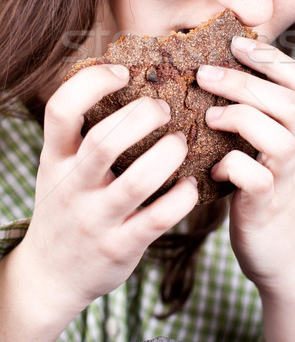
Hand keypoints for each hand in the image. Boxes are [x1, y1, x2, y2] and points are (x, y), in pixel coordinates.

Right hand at [19, 64, 197, 325]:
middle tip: (163, 109)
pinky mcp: (119, 247)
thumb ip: (82, 133)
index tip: (122, 72)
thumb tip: (127, 80)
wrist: (50, 274)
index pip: (61, 109)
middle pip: (104, 141)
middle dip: (142, 116)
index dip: (92, 82)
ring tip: (180, 142)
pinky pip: (158, 218)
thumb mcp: (59, 166)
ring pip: (137, 181)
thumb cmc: (66, 204)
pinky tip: (190, 184)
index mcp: (55, 157)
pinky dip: (181, 197)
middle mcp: (71, 186)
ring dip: (168, 154)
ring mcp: (94, 219)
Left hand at [197, 36, 294, 291]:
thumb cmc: (257, 185)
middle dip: (245, 82)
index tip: (236, 43)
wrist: (277, 249)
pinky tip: (214, 168)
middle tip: (205, 73)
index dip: (272, 59)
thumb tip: (212, 70)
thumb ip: (251, 112)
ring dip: (242, 118)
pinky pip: (258, 180)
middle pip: (290, 103)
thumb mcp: (261, 143)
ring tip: (209, 116)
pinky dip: (232, 167)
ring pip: (282, 139)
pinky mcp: (267, 206)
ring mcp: (286, 178)